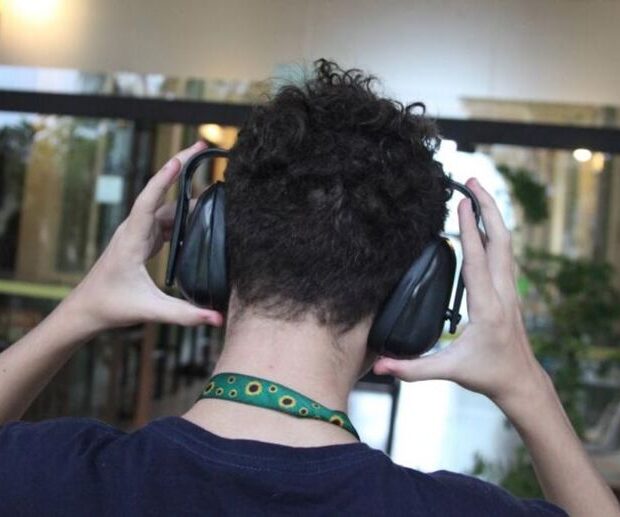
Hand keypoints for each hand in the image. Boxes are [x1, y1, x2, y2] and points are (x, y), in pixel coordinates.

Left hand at [64, 141, 222, 332]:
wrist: (86, 308)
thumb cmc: (111, 306)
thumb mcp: (150, 311)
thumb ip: (185, 315)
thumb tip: (218, 318)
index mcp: (131, 240)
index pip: (148, 201)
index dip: (165, 178)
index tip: (181, 158)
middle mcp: (133, 229)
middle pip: (159, 193)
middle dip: (180, 168)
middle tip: (203, 148)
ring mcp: (137, 232)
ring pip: (165, 206)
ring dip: (186, 194)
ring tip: (212, 183)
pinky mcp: (142, 239)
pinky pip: (165, 218)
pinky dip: (182, 212)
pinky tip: (199, 214)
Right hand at [374, 178, 548, 404]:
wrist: (521, 381)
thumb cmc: (488, 374)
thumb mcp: (449, 371)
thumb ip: (413, 369)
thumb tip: (380, 367)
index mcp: (487, 308)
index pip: (478, 260)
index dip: (470, 230)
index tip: (463, 202)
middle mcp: (503, 293)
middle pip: (501, 240)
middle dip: (488, 207)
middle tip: (472, 182)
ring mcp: (510, 289)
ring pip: (507, 243)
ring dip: (493, 215)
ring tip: (478, 191)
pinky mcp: (510, 290)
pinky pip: (505, 253)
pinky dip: (495, 231)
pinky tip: (485, 222)